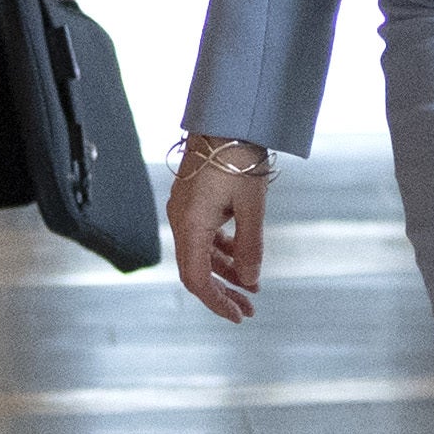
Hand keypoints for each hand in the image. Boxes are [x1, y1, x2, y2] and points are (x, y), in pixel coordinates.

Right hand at [168, 142, 268, 321]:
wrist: (226, 117)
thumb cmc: (238, 156)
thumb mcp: (252, 205)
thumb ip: (250, 246)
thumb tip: (250, 280)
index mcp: (190, 224)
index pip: (196, 278)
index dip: (216, 302)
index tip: (238, 315)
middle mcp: (181, 220)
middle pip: (197, 269)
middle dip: (223, 291)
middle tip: (249, 309)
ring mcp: (185, 210)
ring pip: (201, 253)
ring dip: (225, 272)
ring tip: (251, 286)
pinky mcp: (193, 200)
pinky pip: (204, 236)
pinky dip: (222, 251)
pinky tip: (240, 256)